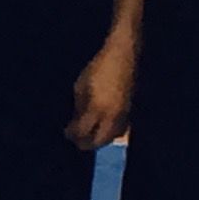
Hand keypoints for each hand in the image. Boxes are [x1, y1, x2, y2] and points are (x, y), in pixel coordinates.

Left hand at [66, 34, 136, 148]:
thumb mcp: (81, 85)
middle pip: (99, 141)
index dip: (72, 134)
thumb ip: (79, 106)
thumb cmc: (99, 67)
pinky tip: (104, 129)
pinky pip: (122, 130)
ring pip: (113, 138)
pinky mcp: (132, 111)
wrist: (124, 56)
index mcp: (97, 108)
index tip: (66, 133)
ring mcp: (124, 114)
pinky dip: (112, 134)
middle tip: (77, 139)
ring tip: (90, 136)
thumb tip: (76, 121)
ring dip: (100, 140)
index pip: (83, 131)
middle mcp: (112, 116)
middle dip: (86, 143)